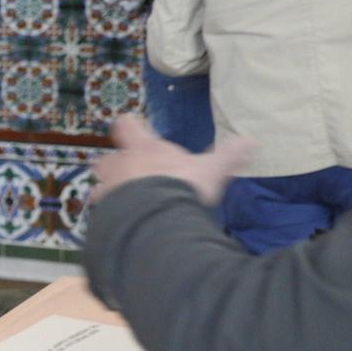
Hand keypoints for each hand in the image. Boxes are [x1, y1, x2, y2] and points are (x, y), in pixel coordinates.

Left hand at [91, 115, 255, 205]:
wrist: (156, 217)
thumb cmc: (183, 185)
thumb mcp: (212, 169)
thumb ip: (229, 155)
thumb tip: (252, 140)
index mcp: (144, 148)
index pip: (128, 126)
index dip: (129, 125)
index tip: (132, 126)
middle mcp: (120, 165)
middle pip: (107, 159)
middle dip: (114, 165)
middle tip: (127, 174)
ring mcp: (108, 189)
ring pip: (99, 187)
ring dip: (107, 192)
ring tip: (121, 203)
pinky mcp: (104, 213)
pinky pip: (101, 213)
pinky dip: (109, 216)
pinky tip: (120, 225)